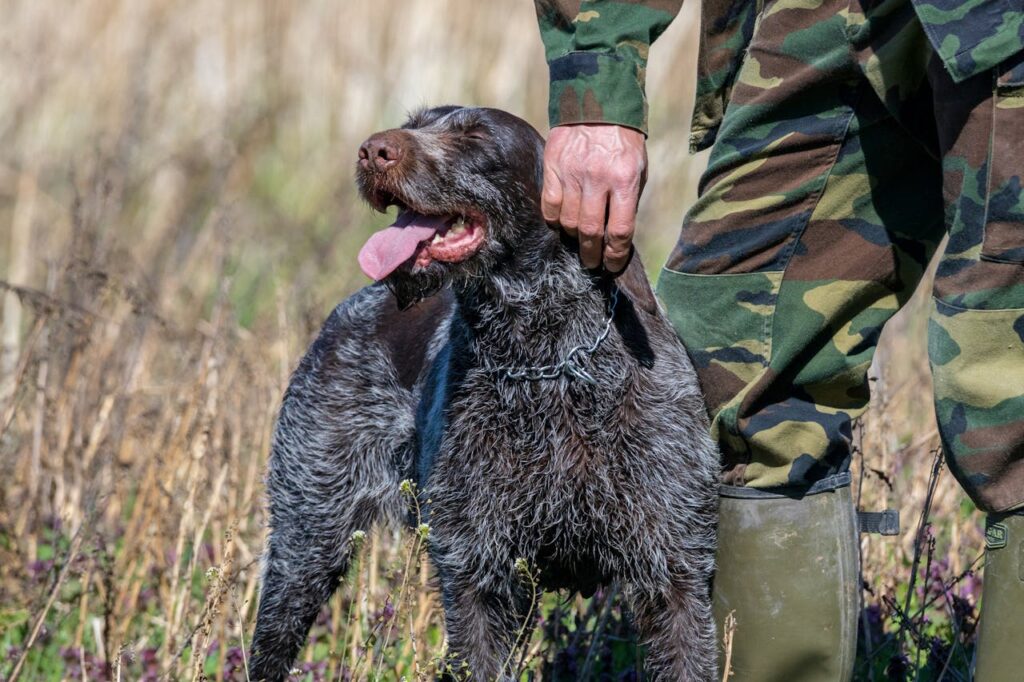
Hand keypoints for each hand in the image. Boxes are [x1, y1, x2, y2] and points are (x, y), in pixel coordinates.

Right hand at [541, 124, 646, 272]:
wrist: (597, 100)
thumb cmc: (623, 140)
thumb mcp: (638, 167)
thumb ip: (628, 200)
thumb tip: (617, 236)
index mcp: (625, 179)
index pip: (619, 230)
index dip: (615, 255)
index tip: (611, 266)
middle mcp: (598, 178)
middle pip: (591, 231)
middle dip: (592, 254)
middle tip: (592, 262)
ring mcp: (572, 173)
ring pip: (568, 221)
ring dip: (573, 238)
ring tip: (578, 241)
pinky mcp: (553, 166)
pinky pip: (550, 205)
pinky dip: (555, 220)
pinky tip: (561, 222)